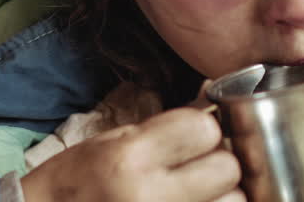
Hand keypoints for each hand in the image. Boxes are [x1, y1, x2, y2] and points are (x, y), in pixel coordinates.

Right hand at [19, 107, 243, 201]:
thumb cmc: (75, 182)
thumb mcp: (112, 141)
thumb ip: (165, 129)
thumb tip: (214, 110)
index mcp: (130, 158)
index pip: (206, 128)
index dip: (204, 129)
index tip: (193, 136)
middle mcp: (150, 197)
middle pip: (228, 168)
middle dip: (219, 163)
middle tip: (198, 167)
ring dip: (222, 196)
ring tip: (194, 194)